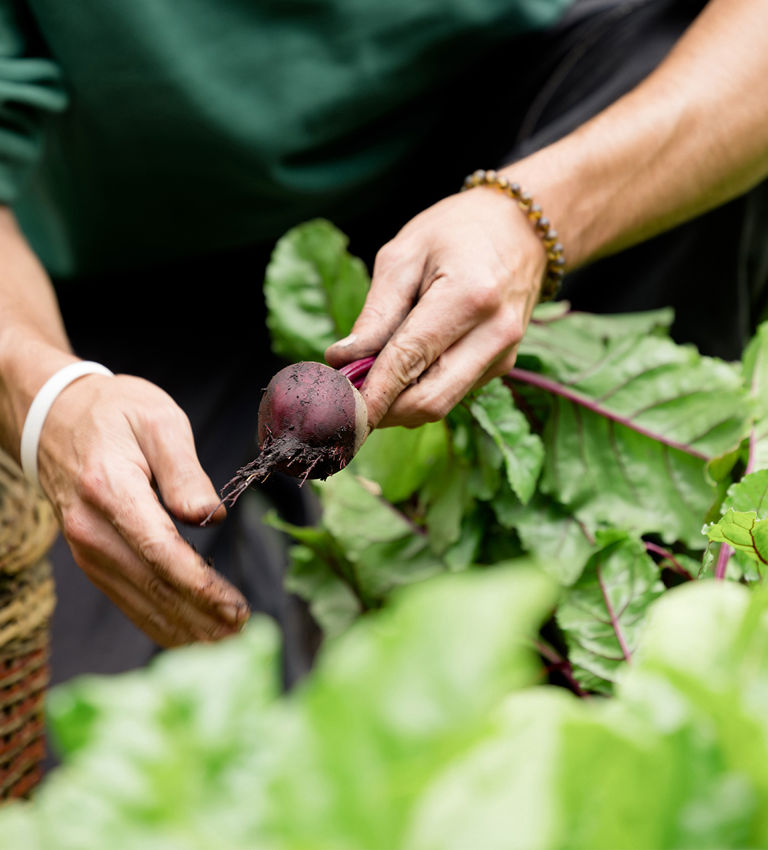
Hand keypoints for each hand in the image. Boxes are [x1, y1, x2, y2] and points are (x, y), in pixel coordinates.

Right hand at [36, 370, 249, 646]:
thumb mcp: (159, 420)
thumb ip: (185, 471)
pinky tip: (187, 635)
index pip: (160, 551)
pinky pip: (126, 599)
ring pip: (138, 601)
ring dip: (183, 627)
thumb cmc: (117, 413)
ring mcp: (86, 548)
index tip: (235, 607)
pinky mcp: (91, 558)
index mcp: (111, 489)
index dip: (200, 585)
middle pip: (151, 585)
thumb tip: (211, 517)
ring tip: (225, 643)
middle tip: (242, 634)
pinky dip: (159, 622)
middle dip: (200, 615)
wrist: (56, 417)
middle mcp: (91, 528)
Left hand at [326, 187, 546, 427]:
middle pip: (429, 402)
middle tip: (346, 402)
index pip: (410, 361)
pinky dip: (419, 390)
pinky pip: (451, 393)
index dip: (371, 393)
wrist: (521, 227)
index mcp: (470, 297)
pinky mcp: (502, 366)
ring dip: (398, 405)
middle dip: (382, 411)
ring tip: (366, 382)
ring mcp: (503, 355)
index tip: (341, 411)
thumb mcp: (404, 255)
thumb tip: (342, 359)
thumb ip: (376, 313)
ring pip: (440, 405)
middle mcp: (494, 334)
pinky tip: (401, 369)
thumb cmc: (456, 230)